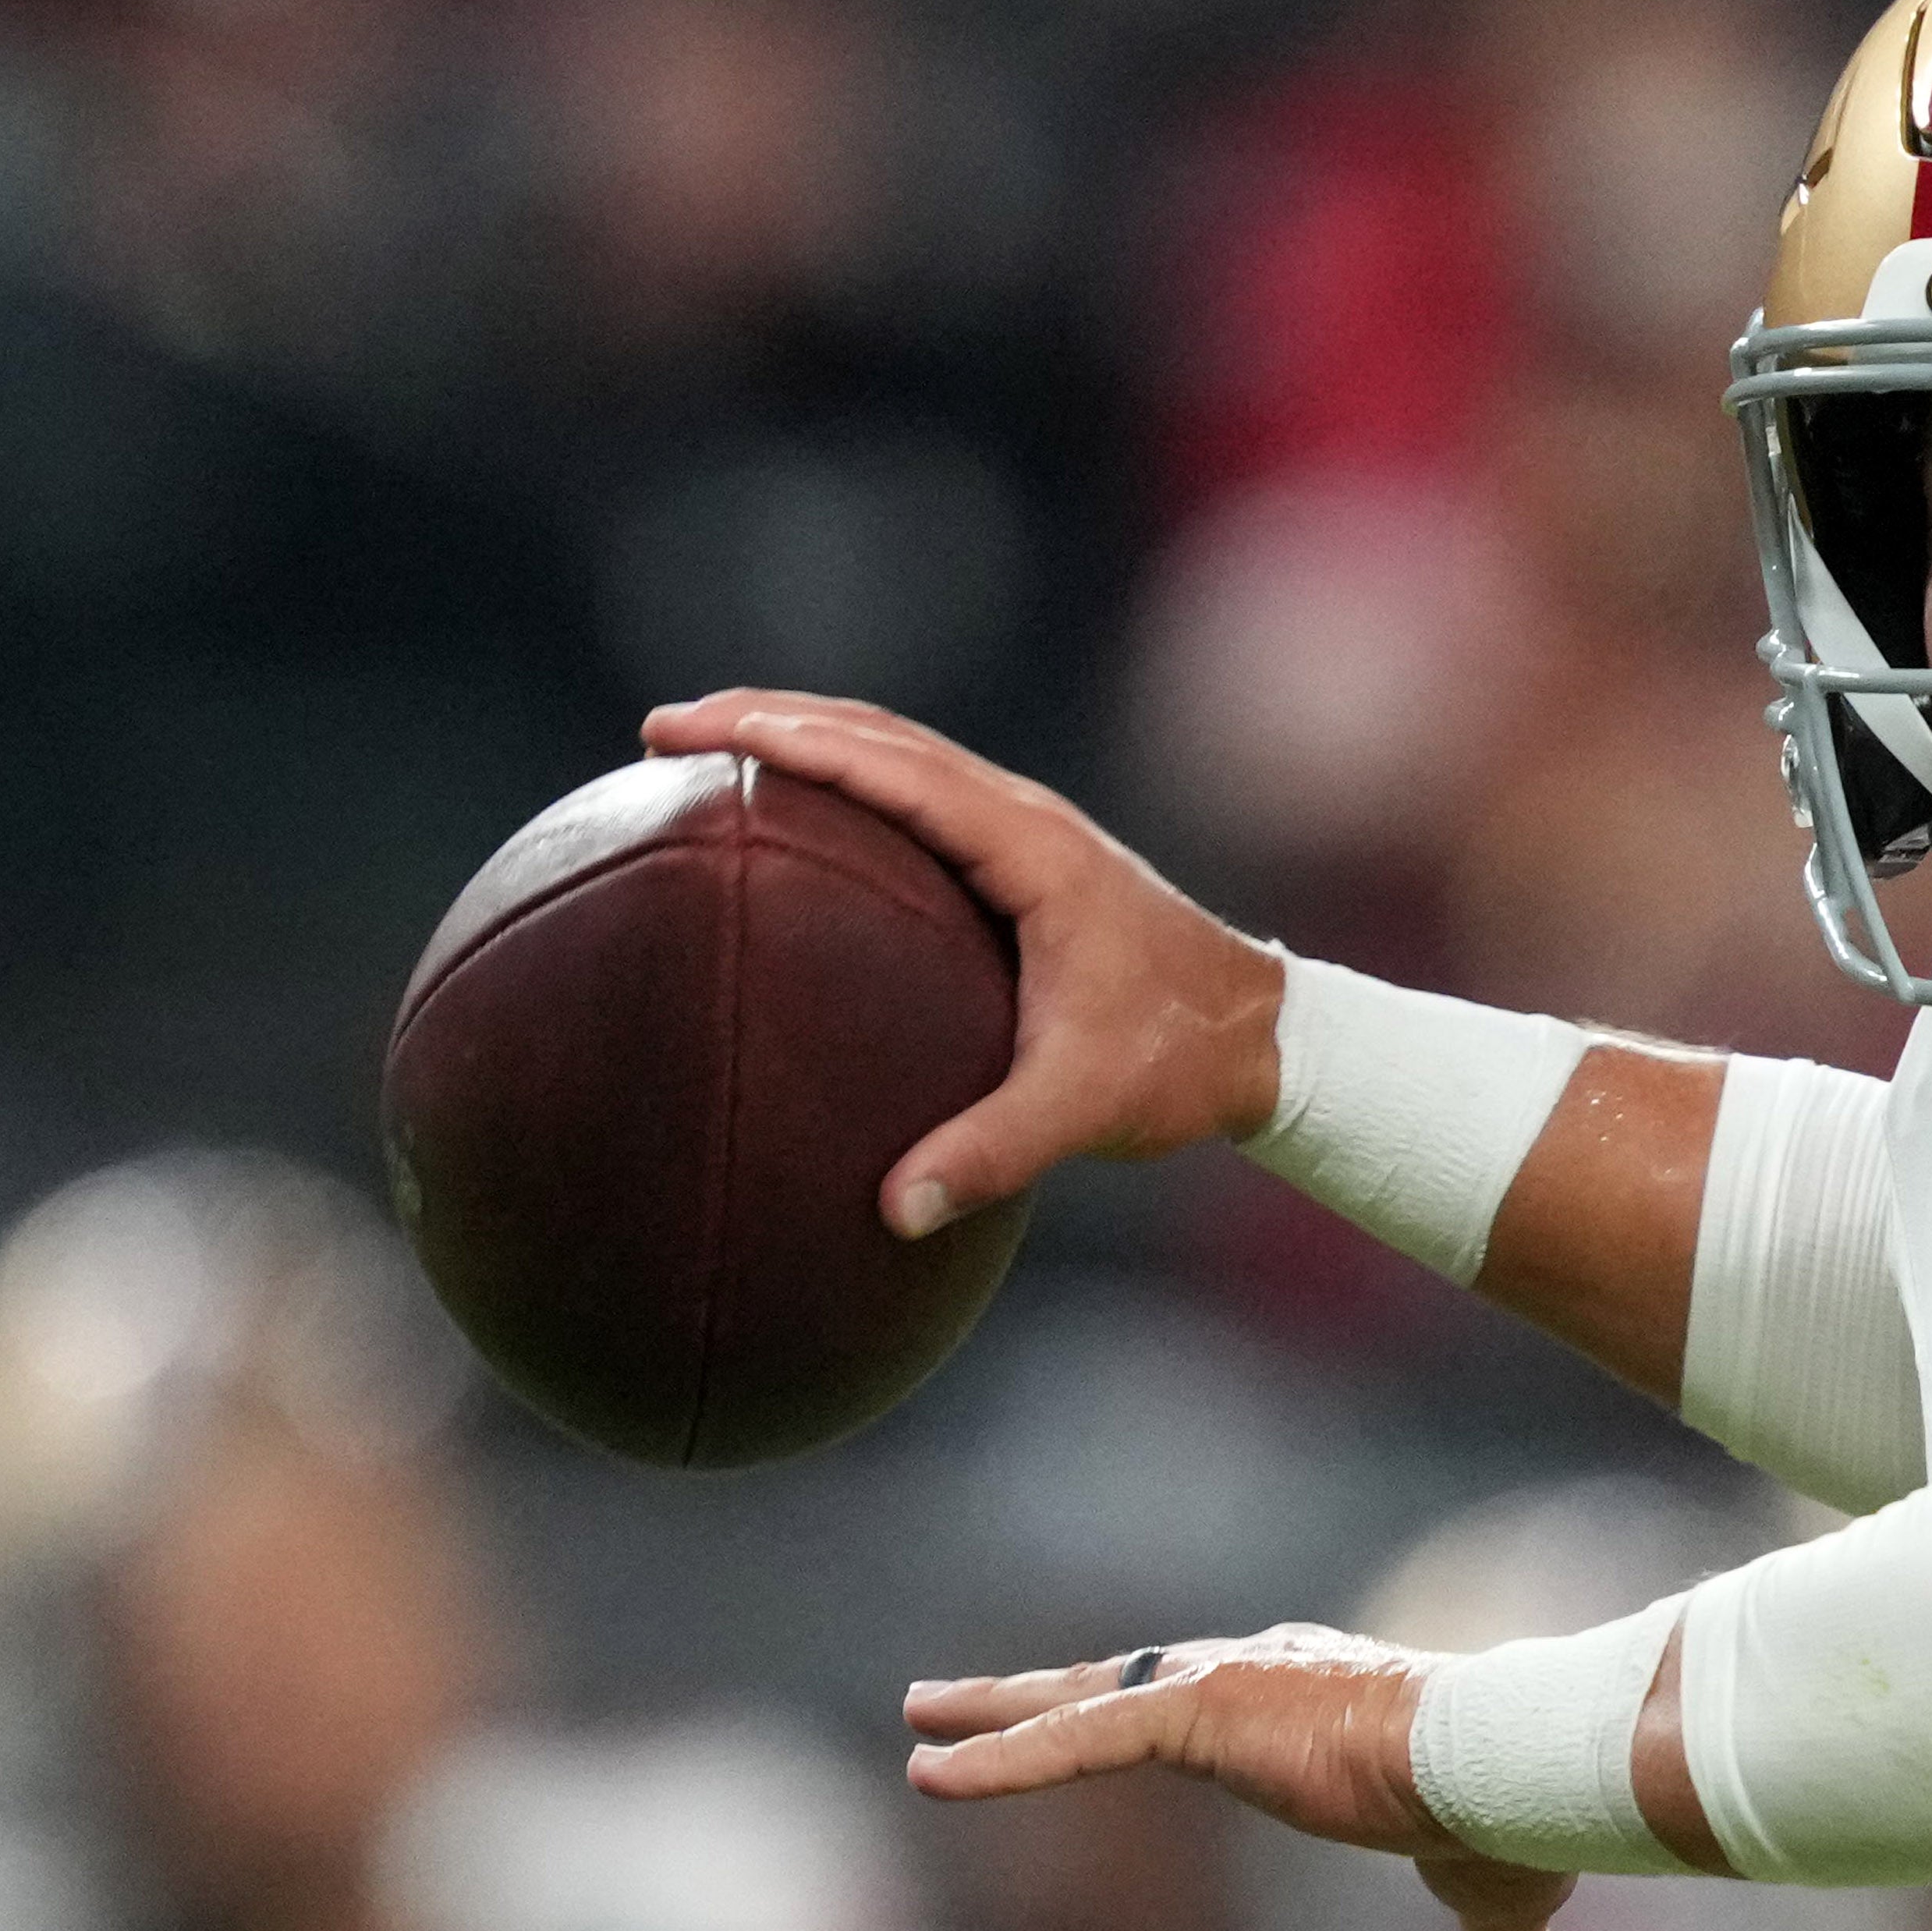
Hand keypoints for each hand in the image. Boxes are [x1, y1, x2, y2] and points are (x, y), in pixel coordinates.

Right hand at [639, 690, 1283, 1241]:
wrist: (1268, 1038)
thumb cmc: (1182, 1065)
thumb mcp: (1087, 1111)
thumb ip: (991, 1154)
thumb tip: (894, 1210)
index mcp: (1030, 851)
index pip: (891, 767)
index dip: (791, 740)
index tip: (702, 729)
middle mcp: (1025, 818)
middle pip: (877, 735)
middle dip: (769, 720)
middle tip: (663, 727)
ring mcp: (1026, 829)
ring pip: (897, 752)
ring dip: (805, 737)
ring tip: (706, 747)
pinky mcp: (1026, 857)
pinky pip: (919, 794)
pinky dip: (848, 780)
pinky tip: (796, 818)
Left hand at [901, 1630, 1579, 1930]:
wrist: (1513, 1771)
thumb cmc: (1509, 1819)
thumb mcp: (1490, 1888)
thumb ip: (1488, 1924)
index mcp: (1320, 1706)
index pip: (1209, 1709)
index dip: (1148, 1714)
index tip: (1097, 1715)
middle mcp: (1263, 1675)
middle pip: (1123, 1686)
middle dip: (1038, 1695)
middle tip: (955, 1701)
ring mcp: (1229, 1688)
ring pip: (1084, 1700)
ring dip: (997, 1712)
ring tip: (920, 1721)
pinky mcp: (1207, 1715)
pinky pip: (1079, 1738)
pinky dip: (1004, 1759)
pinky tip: (932, 1774)